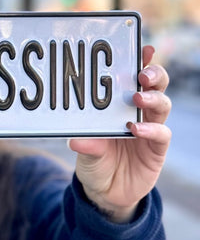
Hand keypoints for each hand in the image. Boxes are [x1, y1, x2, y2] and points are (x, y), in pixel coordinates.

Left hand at [68, 45, 170, 222]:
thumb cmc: (94, 163)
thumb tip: (76, 141)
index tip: (143, 47)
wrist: (106, 193)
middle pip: (154, 85)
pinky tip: (139, 129)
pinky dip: (152, 129)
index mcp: (119, 105)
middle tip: (141, 73)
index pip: (133, 77)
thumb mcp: (85, 152)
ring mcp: (149, 129)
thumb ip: (85, 145)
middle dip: (152, 74)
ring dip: (152, 97)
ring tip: (138, 97)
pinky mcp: (157, 149)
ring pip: (161, 104)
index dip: (141, 60)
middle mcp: (137, 112)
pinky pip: (161, 134)